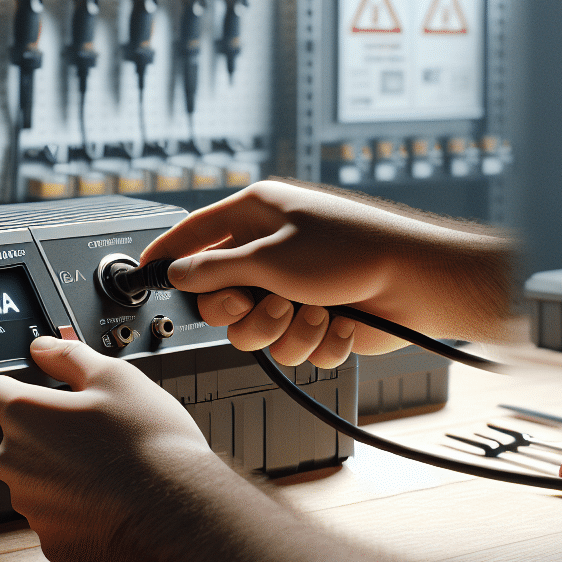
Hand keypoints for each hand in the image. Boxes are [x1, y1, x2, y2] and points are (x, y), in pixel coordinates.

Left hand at [0, 336, 230, 561]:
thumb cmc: (148, 442)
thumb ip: (68, 357)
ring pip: (37, 482)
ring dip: (61, 474)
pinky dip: (78, 510)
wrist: (178, 512)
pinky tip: (111, 502)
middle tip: (92, 432)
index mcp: (24, 416)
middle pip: (17, 441)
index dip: (13, 388)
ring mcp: (31, 508)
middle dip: (46, 436)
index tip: (39, 394)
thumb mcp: (116, 377)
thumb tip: (42, 348)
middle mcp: (14, 464)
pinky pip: (57, 519)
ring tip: (108, 469)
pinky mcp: (52, 543)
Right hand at [139, 180, 512, 365]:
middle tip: (265, 302)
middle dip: (242, 311)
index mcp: (258, 214)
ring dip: (284, 330)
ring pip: (256, 330)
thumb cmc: (353, 254)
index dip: (168, 251)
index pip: (197, 231)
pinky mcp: (318, 318)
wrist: (417, 287)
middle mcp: (274, 249)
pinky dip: (316, 341)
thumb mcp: (269, 258)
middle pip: (220, 296)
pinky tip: (338, 323)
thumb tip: (179, 273)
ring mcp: (296, 286)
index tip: (143, 271)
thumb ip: (215, 269)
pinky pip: (293, 346)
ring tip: (313, 312)